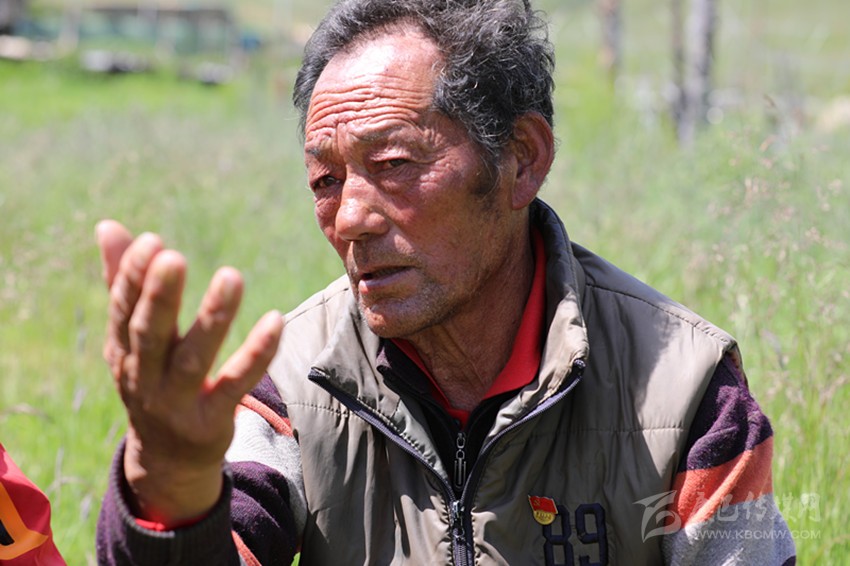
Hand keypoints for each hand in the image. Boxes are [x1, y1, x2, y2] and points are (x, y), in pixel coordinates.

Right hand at [96, 220, 283, 525]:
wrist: (168, 458)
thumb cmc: (153, 378)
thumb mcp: (132, 337)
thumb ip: (124, 282)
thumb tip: (109, 226)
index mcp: (122, 350)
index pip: (122, 310)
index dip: (133, 276)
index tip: (151, 241)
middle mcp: (144, 378)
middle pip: (149, 335)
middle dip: (160, 297)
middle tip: (174, 258)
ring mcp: (177, 402)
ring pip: (193, 359)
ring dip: (212, 318)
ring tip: (232, 277)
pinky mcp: (212, 419)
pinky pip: (236, 384)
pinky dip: (256, 354)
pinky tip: (275, 320)